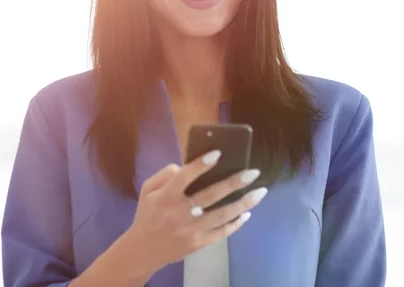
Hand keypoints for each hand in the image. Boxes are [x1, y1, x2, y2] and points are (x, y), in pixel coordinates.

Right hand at [122, 150, 266, 275]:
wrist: (143, 251)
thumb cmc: (148, 214)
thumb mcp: (148, 190)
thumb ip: (166, 174)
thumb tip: (188, 166)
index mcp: (165, 197)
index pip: (184, 178)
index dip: (201, 165)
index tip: (219, 153)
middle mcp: (179, 213)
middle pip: (210, 196)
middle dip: (234, 183)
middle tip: (253, 172)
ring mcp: (191, 230)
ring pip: (222, 215)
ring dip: (244, 203)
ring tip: (260, 192)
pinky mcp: (198, 243)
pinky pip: (221, 232)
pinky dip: (236, 223)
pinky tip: (247, 213)